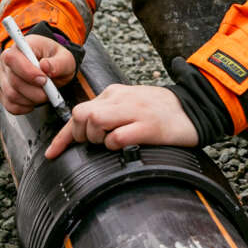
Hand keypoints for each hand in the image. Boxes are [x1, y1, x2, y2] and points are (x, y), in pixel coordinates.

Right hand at [0, 32, 76, 114]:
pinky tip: (34, 101)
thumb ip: (58, 63)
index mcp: (20, 47)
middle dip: (35, 91)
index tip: (44, 79)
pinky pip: (10, 106)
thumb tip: (45, 66)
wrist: (50, 68)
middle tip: (49, 90)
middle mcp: (6, 62)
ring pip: (12, 95)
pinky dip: (25, 107)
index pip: (12, 58)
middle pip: (13, 81)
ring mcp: (2, 77)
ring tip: (43, 94)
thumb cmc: (56, 60)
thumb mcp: (65, 59)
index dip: (27, 72)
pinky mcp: (2, 92)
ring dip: (32, 100)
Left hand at [45, 83, 196, 157]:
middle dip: (79, 135)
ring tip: (112, 143)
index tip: (52, 153)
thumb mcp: (130, 106)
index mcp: (115, 94)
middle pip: (81, 114)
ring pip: (95, 121)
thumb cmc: (160, 112)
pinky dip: (115, 145)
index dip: (62, 136)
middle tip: (95, 144)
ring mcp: (135, 111)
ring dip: (96, 139)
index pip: (79, 112)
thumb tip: (84, 132)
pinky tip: (126, 145)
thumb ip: (109, 114)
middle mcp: (121, 99)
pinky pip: (118, 136)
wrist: (195, 109)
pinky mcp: (149, 126)